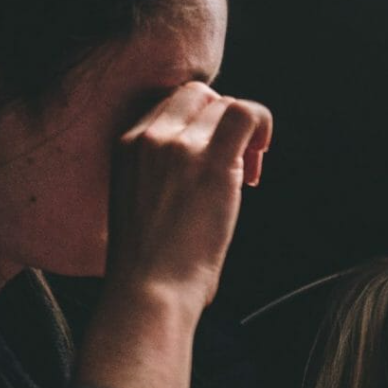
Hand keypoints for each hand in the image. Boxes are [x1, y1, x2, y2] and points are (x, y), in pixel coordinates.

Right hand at [106, 82, 273, 310]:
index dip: (199, 124)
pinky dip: (262, 125)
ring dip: (243, 132)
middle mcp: (149, 137)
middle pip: (198, 96)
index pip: (171, 104)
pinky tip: (260, 157)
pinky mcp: (211, 162)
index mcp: (125, 144)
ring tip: (246, 172)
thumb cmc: (148, 267)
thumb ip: (160, 176)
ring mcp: (179, 146)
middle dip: (221, 123)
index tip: (210, 162)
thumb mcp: (138, 205)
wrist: (148, 290)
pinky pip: (247, 114)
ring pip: (224, 104)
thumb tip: (198, 174)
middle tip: (235, 167)